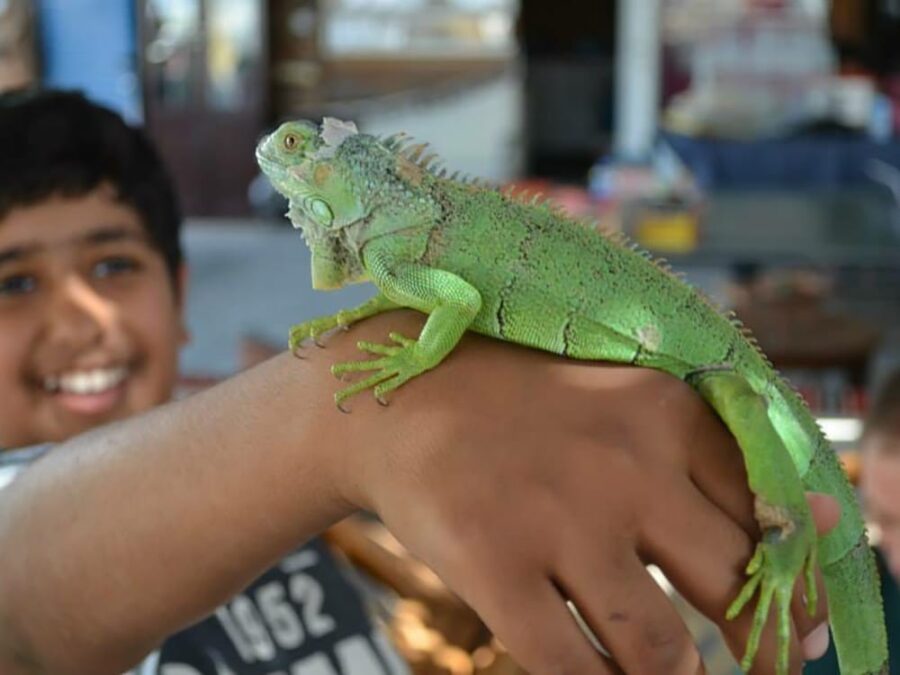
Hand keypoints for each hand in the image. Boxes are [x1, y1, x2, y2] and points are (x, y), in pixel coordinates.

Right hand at [312, 311, 836, 674]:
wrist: (398, 402)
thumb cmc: (521, 410)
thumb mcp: (620, 401)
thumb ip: (707, 458)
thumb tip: (815, 523)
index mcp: (665, 414)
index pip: (769, 519)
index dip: (792, 589)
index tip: (796, 633)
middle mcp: (623, 465)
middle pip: (730, 589)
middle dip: (751, 648)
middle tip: (750, 669)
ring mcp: (557, 518)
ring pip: (659, 649)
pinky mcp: (493, 564)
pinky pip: (572, 670)